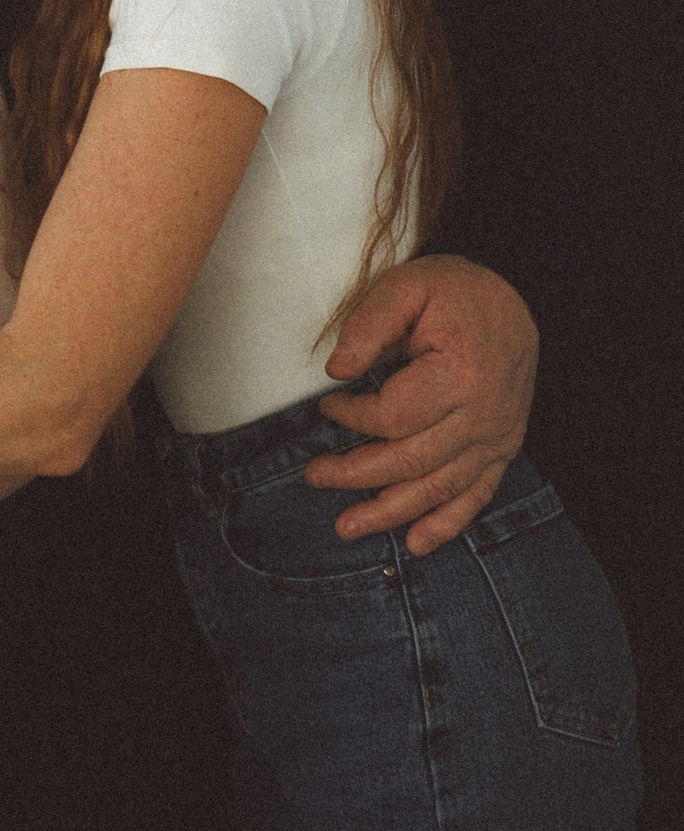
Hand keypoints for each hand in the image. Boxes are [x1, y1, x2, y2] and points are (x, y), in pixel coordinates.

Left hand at [307, 256, 537, 551]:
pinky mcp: (502, 449)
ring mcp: (497, 437)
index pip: (395, 417)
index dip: (353, 418)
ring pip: (440, 488)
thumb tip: (335, 370)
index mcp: (462, 373)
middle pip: (412, 461)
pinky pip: (477, 496)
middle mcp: (485, 414)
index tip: (327, 405)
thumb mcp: (407, 287)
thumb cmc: (456, 292)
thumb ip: (368, 325)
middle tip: (315, 475)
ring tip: (347, 526)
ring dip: (391, 514)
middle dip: (357, 475)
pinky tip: (416, 543)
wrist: (514, 300)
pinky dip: (447, 524)